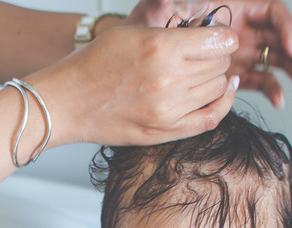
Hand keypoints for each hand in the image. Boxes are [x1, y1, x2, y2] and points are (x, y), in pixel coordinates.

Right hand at [30, 24, 238, 147]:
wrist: (67, 102)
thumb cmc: (94, 64)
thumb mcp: (132, 31)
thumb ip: (171, 31)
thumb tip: (204, 33)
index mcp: (161, 47)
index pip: (219, 40)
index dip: (224, 35)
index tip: (221, 35)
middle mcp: (169, 79)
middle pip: (220, 64)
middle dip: (219, 55)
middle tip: (207, 53)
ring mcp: (168, 109)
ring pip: (217, 89)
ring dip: (217, 78)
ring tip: (206, 72)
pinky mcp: (164, 131)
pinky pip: (211, 119)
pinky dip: (223, 104)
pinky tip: (223, 94)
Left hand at [117, 0, 291, 107]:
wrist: (136, 56)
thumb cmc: (148, 26)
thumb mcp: (159, 9)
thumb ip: (170, 2)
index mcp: (235, 7)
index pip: (272, 13)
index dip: (286, 27)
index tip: (290, 45)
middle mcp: (244, 28)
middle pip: (284, 38)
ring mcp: (243, 51)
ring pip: (278, 60)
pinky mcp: (237, 72)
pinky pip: (261, 80)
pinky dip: (273, 90)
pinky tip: (281, 101)